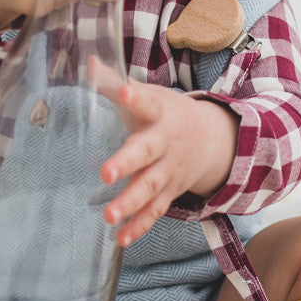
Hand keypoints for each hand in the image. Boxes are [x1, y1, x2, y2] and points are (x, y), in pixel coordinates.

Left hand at [98, 82, 238, 245]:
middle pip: (146, 152)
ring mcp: (169, 170)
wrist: (213, 140)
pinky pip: (156, 211)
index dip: (134, 97)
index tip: (122, 90)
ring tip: (108, 216)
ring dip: (130, 203)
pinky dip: (140, 226)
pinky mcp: (170, 191)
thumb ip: (113, 81)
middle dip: (126, 163)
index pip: (146, 102)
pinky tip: (121, 239)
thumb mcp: (149, 96)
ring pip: (150, 187)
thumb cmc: (169, 113)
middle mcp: (166, 142)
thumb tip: (88, 60)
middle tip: (105, 173)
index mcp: (159, 113)